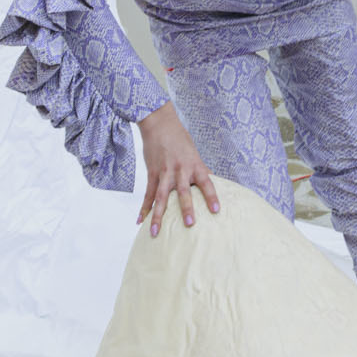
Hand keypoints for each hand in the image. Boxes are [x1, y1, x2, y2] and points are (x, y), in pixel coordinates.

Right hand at [137, 105, 219, 235]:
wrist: (159, 124)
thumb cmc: (180, 139)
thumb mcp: (195, 153)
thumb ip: (202, 170)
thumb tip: (214, 181)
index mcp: (194, 165)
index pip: (206, 183)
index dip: (211, 196)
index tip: (216, 210)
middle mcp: (180, 170)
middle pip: (183, 192)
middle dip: (186, 208)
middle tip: (189, 224)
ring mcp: (164, 173)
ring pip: (162, 197)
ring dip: (158, 216)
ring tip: (156, 232)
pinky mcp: (152, 174)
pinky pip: (148, 194)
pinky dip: (144, 208)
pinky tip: (140, 221)